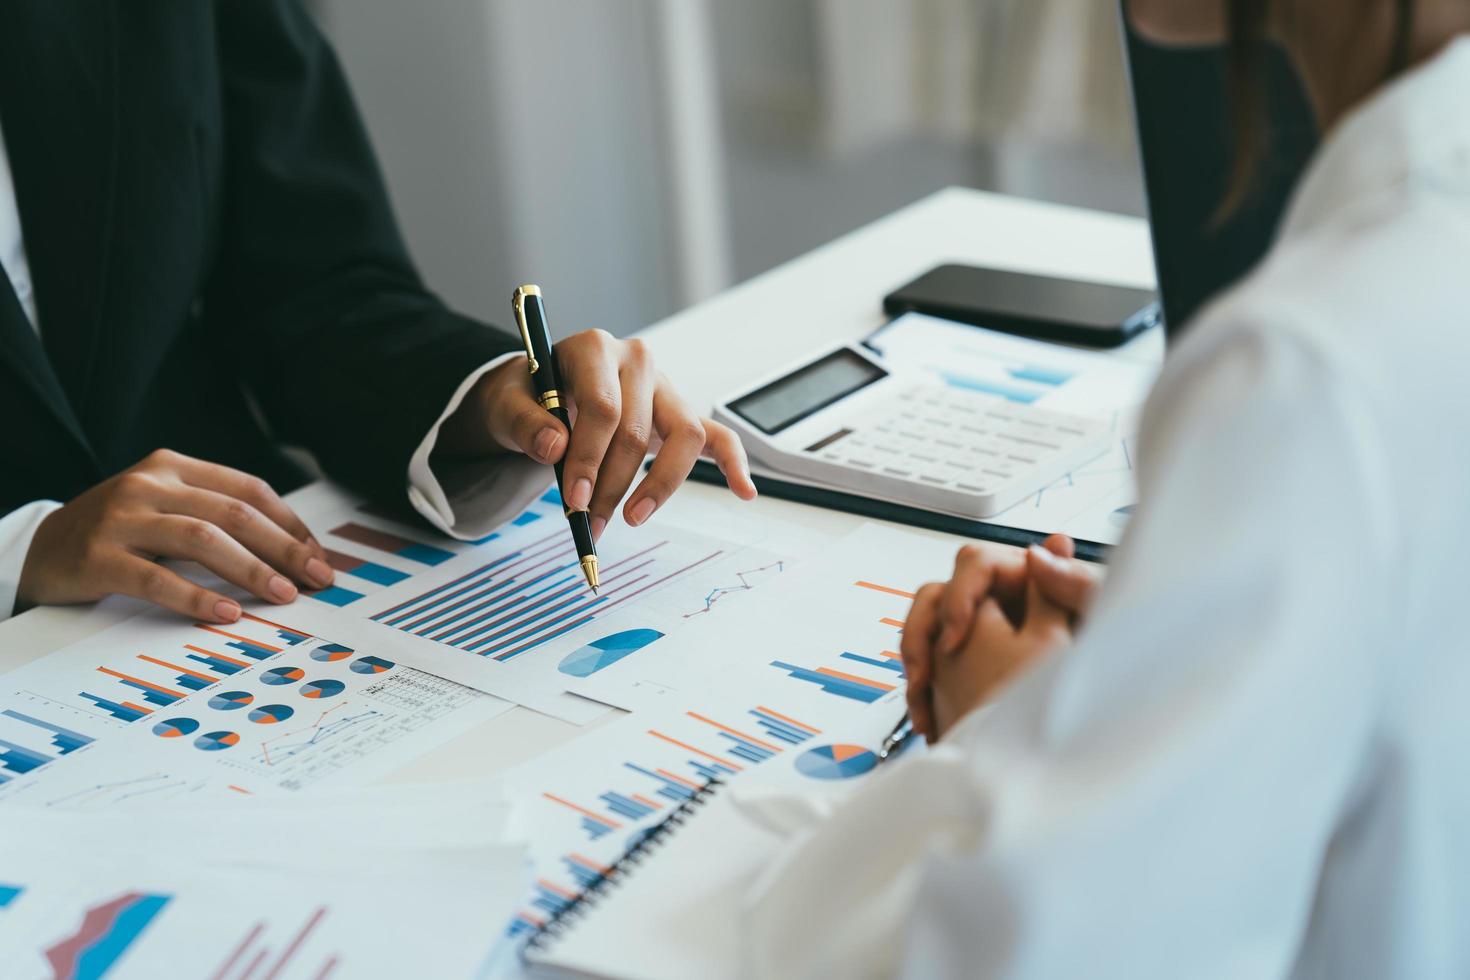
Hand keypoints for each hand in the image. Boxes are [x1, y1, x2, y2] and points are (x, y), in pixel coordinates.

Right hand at [17, 450, 333, 622]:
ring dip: (251, 569)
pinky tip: (225, 612)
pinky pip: (156, 578)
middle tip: (317, 578)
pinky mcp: (98, 556)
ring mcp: (122, 518)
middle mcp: (150, 484)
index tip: (319, 558)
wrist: (39, 549)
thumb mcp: (166, 509)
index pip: (249, 490)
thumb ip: (217, 519)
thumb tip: (291, 555)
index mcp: (174, 468)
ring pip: (202, 538)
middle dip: (284, 548)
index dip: (290, 525)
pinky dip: (195, 596)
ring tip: (283, 595)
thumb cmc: (119, 533)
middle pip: (234, 512)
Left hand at [439, 331, 756, 534]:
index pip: (603, 407)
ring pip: (684, 434)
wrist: (539, 392)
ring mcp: (664, 387)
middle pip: (638, 429)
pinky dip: (733, 463)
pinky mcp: (679, 413)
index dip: (589, 457)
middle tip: (589, 522)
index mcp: (593, 350)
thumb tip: (555, 449)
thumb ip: (526, 423)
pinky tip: (744, 491)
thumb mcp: (508, 404)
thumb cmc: (527, 397)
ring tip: (631, 518)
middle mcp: (636, 361)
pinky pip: (716, 436)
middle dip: (612, 483)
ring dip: (659, 485)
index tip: (573, 500)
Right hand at [900, 534, 1098, 741]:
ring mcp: (980, 633)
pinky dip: (924, 693)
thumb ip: (1078, 583)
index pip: (974, 564)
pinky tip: (931, 721)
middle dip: (921, 634)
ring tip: (922, 701)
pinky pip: (932, 668)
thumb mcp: (1106, 618)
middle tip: (924, 676)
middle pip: (938, 595)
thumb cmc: (1118, 652)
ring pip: (926, 631)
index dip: (958, 597)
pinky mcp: (971, 665)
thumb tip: (1037, 556)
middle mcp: (998, 599)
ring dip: (916, 664)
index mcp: (1026, 577)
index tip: (955, 639)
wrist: (1117, 707)